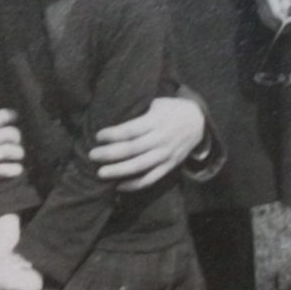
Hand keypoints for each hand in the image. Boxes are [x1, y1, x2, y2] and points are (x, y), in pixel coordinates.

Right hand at [0, 108, 24, 200]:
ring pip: (11, 151)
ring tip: (16, 160)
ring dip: (18, 156)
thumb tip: (13, 126)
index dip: (13, 117)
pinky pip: (6, 170)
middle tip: (16, 147)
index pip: (2, 115)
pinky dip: (15, 170)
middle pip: (11, 133)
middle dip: (18, 141)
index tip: (17, 122)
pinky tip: (15, 170)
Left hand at [91, 94, 205, 191]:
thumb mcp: (156, 103)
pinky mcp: (169, 166)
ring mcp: (165, 155)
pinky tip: (118, 186)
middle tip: (92, 155)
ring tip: (100, 173)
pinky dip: (134, 185)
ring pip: (140, 167)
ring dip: (119, 171)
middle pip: (132, 150)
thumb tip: (112, 114)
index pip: (131, 130)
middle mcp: (161, 139)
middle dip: (110, 154)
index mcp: (156, 121)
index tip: (98, 136)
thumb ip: (138, 111)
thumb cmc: (170, 110)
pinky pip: (150, 179)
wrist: (198, 122)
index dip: (113, 134)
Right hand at [254, 0, 290, 30]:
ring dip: (274, 23)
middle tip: (290, 28)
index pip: (274, 11)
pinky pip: (262, 12)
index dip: (282, 20)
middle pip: (267, 16)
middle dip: (279, 25)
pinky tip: (279, 20)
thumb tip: (288, 13)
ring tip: (287, 26)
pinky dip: (270, 19)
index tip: (290, 25)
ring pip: (264, 16)